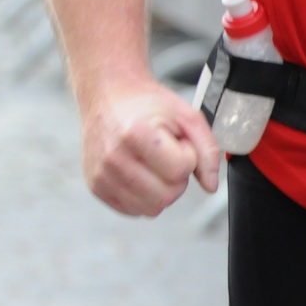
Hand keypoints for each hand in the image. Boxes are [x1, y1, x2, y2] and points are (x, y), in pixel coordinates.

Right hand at [80, 82, 220, 216]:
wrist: (107, 95)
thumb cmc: (145, 104)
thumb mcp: (186, 116)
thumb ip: (207, 150)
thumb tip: (210, 185)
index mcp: (136, 134)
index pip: (179, 171)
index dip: (186, 157)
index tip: (175, 142)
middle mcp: (113, 157)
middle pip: (166, 196)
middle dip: (175, 179)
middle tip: (166, 156)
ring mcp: (101, 174)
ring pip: (150, 209)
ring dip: (159, 190)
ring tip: (152, 166)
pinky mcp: (95, 185)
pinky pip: (131, 209)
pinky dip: (142, 198)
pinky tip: (139, 176)